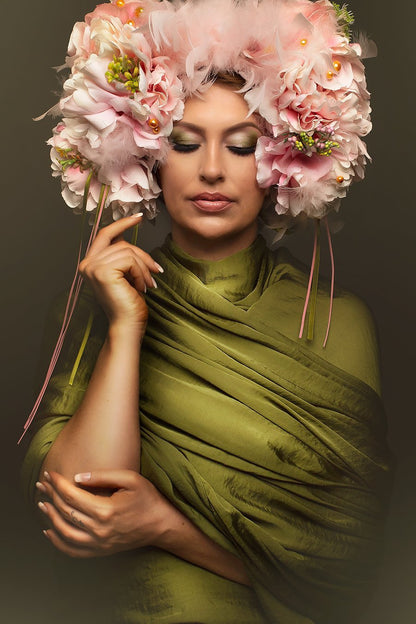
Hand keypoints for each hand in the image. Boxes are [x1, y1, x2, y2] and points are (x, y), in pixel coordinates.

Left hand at [36, 470, 171, 557]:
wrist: (161, 524)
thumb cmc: (148, 498)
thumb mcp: (130, 479)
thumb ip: (103, 476)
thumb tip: (77, 477)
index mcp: (105, 510)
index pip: (72, 495)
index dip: (58, 483)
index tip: (49, 473)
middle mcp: (99, 529)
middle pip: (65, 512)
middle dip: (50, 495)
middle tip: (41, 483)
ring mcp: (99, 543)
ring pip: (64, 532)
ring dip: (50, 517)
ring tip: (42, 503)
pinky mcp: (101, 551)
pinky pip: (73, 551)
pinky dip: (57, 542)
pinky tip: (49, 531)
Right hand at [79, 214, 163, 329]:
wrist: (127, 326)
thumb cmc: (129, 304)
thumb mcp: (126, 274)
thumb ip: (122, 255)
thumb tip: (127, 233)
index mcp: (89, 264)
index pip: (105, 234)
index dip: (121, 224)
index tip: (138, 217)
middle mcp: (87, 264)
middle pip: (121, 243)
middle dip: (142, 256)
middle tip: (155, 271)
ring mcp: (93, 268)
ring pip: (128, 251)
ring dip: (143, 268)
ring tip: (148, 284)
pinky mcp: (103, 272)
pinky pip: (130, 260)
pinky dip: (141, 273)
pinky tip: (141, 288)